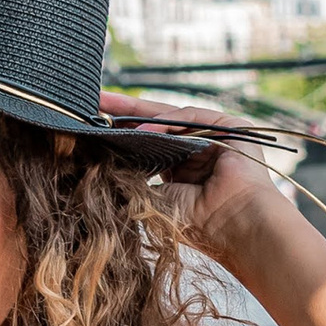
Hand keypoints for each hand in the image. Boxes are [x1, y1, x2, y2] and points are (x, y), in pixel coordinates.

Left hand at [95, 93, 289, 273]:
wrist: (234, 226)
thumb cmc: (196, 223)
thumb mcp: (153, 197)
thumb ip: (133, 177)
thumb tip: (101, 163)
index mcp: (180, 172)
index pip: (148, 145)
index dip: (122, 134)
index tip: (91, 125)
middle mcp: (197, 152)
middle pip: (157, 125)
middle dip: (125, 113)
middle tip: (96, 99)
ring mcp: (214, 138)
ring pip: (171, 117)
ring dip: (140, 115)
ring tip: (110, 116)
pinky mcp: (230, 126)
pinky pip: (192, 116)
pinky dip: (167, 120)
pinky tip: (144, 128)